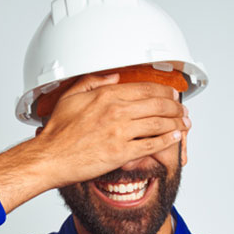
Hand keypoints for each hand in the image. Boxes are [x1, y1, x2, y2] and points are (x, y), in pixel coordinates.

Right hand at [0, 72, 189, 213]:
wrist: (50, 158)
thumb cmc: (57, 132)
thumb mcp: (71, 97)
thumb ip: (93, 82)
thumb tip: (113, 76)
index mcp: (106, 95)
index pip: (144, 88)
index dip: (163, 91)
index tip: (170, 94)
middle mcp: (116, 111)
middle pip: (157, 104)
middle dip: (175, 106)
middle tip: (181, 109)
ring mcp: (120, 132)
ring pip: (159, 123)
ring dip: (176, 122)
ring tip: (184, 123)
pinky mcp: (122, 152)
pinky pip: (152, 145)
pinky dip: (167, 140)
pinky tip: (174, 137)